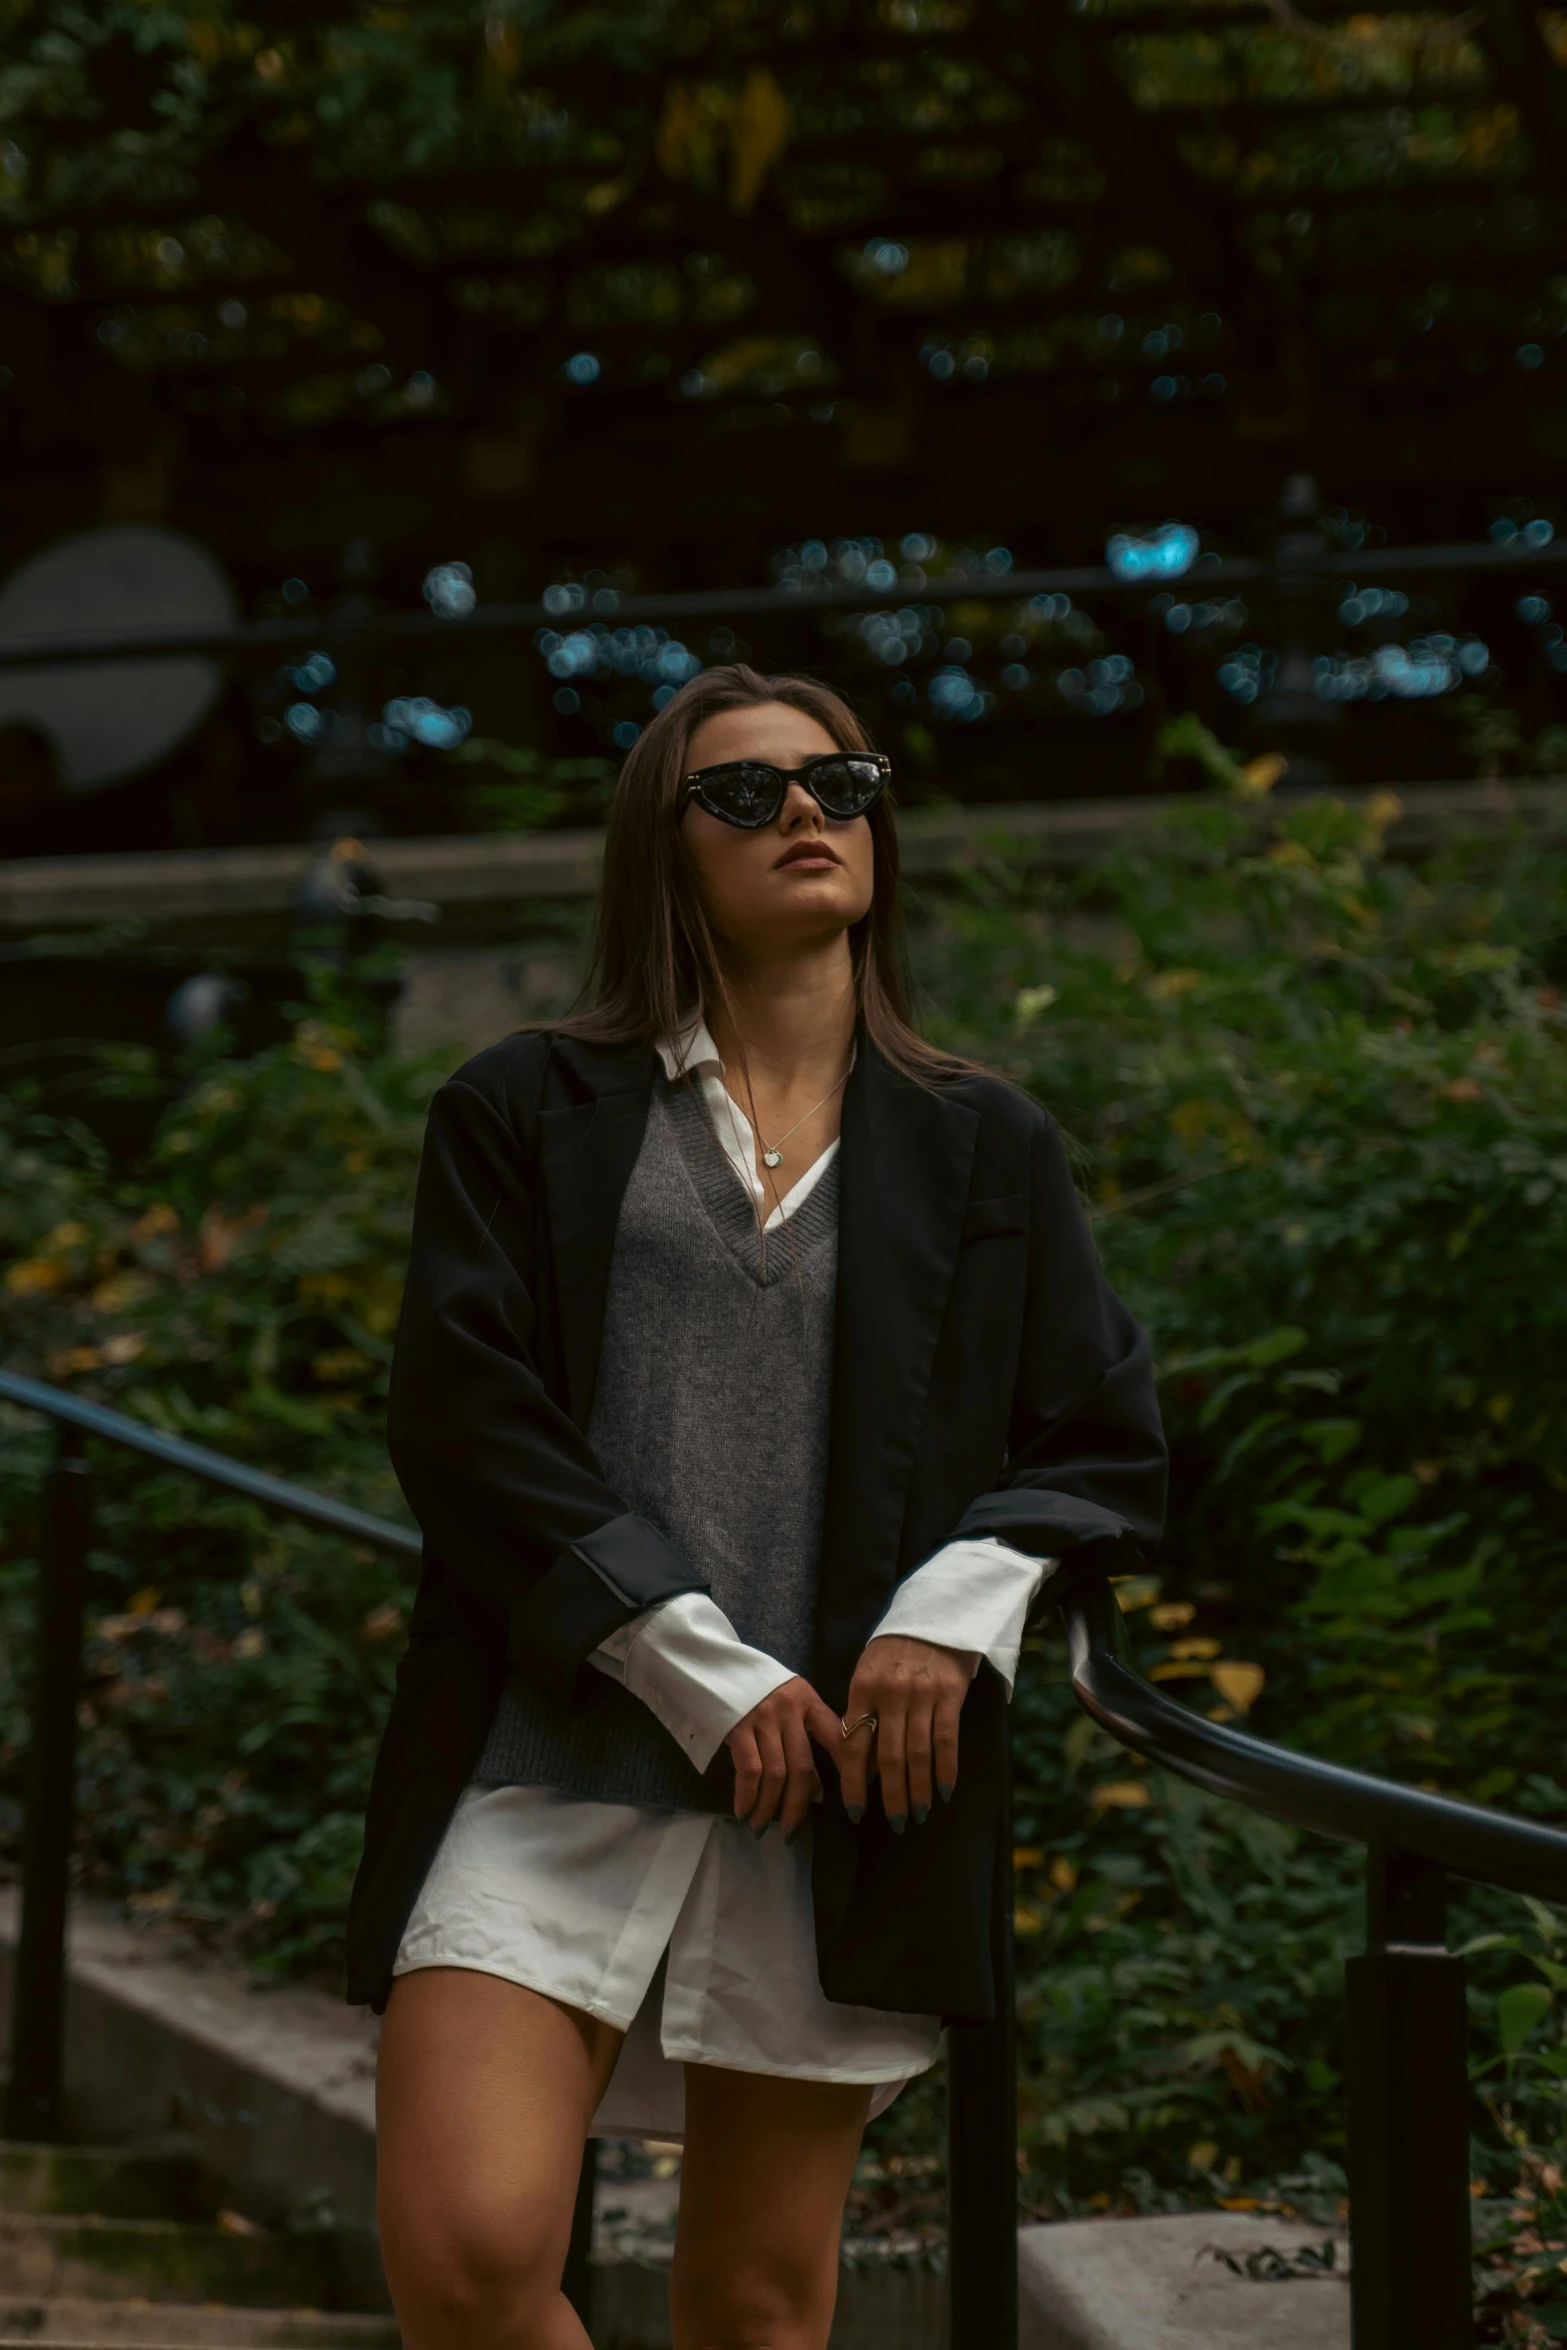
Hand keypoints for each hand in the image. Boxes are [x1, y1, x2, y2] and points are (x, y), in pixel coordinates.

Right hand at [725, 1675, 842, 1839]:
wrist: (714, 1665)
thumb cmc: (757, 1686)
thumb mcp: (788, 1699)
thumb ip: (805, 1734)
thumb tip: (817, 1789)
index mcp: (808, 1701)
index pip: (838, 1736)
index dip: (850, 1770)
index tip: (854, 1802)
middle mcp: (789, 1710)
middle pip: (802, 1766)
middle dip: (798, 1805)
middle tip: (792, 1832)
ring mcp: (762, 1718)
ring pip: (776, 1774)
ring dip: (770, 1807)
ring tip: (763, 1828)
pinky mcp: (737, 1726)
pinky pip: (748, 1770)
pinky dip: (747, 1796)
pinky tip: (744, 1812)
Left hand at [838, 1635, 971, 1831]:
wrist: (934, 1615)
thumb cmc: (895, 1652)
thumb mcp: (868, 1674)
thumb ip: (863, 1715)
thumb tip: (864, 1768)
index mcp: (862, 1689)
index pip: (853, 1745)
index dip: (853, 1783)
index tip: (855, 1811)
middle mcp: (890, 1694)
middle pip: (888, 1757)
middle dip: (892, 1796)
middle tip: (896, 1823)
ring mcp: (921, 1694)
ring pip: (918, 1753)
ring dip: (920, 1789)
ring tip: (920, 1814)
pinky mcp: (950, 1693)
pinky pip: (947, 1740)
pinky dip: (946, 1770)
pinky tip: (945, 1791)